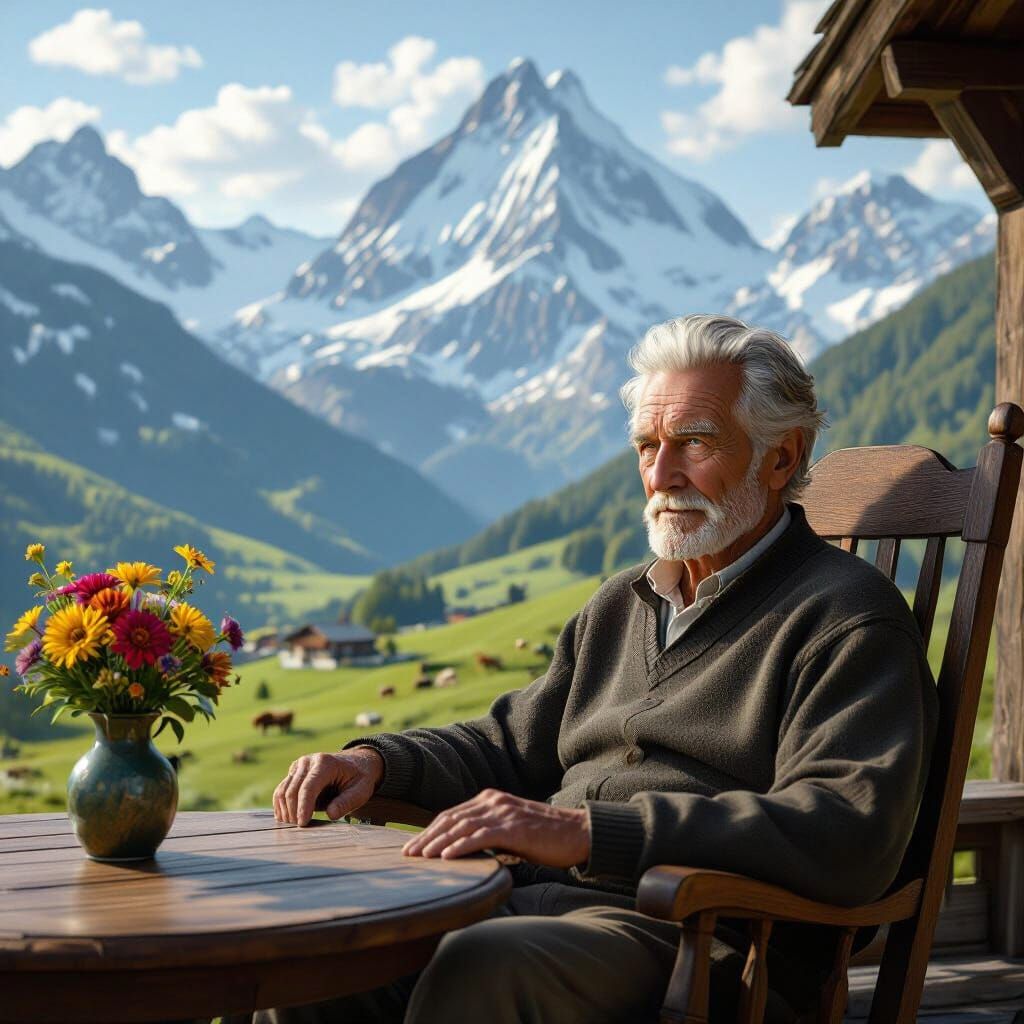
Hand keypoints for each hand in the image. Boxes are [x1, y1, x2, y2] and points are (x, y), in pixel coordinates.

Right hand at [273, 747, 384, 826]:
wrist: (357, 763)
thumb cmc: (359, 778)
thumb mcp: (361, 790)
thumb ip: (347, 802)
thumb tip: (331, 815)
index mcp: (325, 763)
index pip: (308, 787)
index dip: (303, 807)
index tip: (302, 824)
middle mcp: (308, 761)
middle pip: (292, 790)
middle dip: (293, 812)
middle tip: (299, 830)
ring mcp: (299, 766)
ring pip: (283, 790)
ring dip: (285, 811)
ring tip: (293, 827)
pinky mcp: (294, 773)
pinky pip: (281, 790)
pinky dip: (281, 806)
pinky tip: (286, 819)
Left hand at [402, 789, 590, 867]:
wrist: (578, 832)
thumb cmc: (546, 837)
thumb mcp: (511, 830)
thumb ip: (489, 833)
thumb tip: (465, 850)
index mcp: (491, 799)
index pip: (452, 814)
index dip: (430, 830)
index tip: (413, 846)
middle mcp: (493, 801)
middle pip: (451, 818)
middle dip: (427, 837)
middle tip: (408, 855)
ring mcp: (504, 813)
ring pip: (462, 826)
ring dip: (438, 843)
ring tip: (421, 857)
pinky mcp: (514, 828)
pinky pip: (481, 836)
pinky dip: (461, 846)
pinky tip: (447, 857)